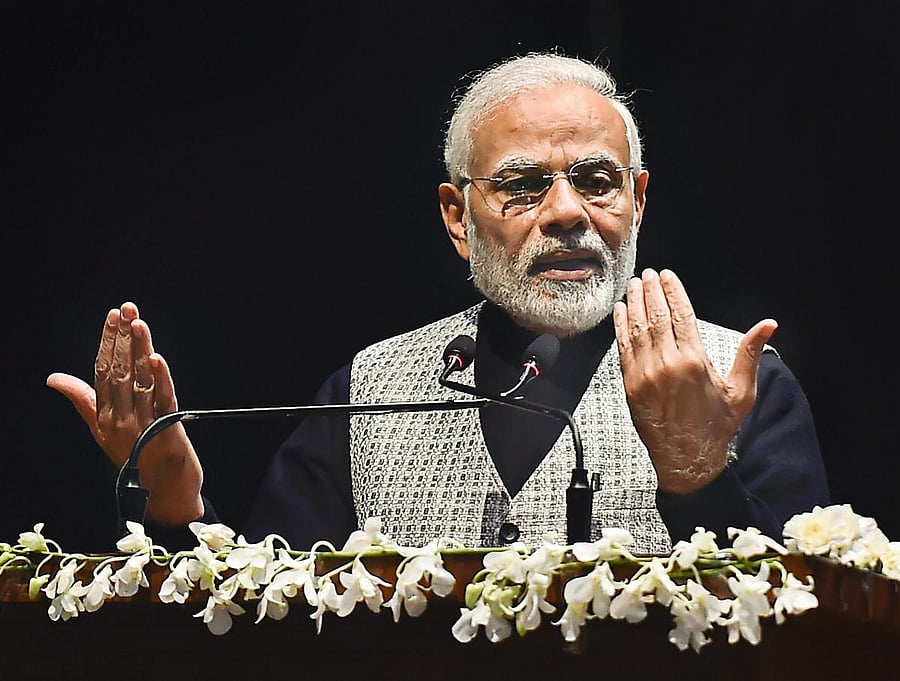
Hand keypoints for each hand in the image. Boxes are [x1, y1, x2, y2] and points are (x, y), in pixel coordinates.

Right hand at [47, 302, 203, 523]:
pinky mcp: (167, 432)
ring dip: (140, 351)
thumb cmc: (136, 457)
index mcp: (104, 416)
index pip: (103, 371)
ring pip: (139, 383)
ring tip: (138, 324)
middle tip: (125, 309)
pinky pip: (163, 402)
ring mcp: (143, 427)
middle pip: (120, 372)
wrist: (164, 494)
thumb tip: (54, 378)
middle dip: (122, 339)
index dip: (107, 342)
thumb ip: (83, 399)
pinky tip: (157, 360)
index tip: (112, 316)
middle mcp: (120, 420)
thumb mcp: (103, 429)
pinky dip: (160, 380)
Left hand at [612, 269, 776, 494]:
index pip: (682, 315)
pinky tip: (620, 311)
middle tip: (648, 274)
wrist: (687, 457)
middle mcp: (667, 364)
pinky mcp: (630, 384)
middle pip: (657, 316)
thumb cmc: (716, 425)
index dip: (674, 291)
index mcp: (695, 362)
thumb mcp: (741, 391)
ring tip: (634, 285)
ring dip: (634, 303)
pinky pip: (623, 348)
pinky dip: (621, 327)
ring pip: (637, 329)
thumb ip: (750, 353)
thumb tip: (769, 325)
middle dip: (651, 291)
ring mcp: (645, 374)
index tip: (668, 276)